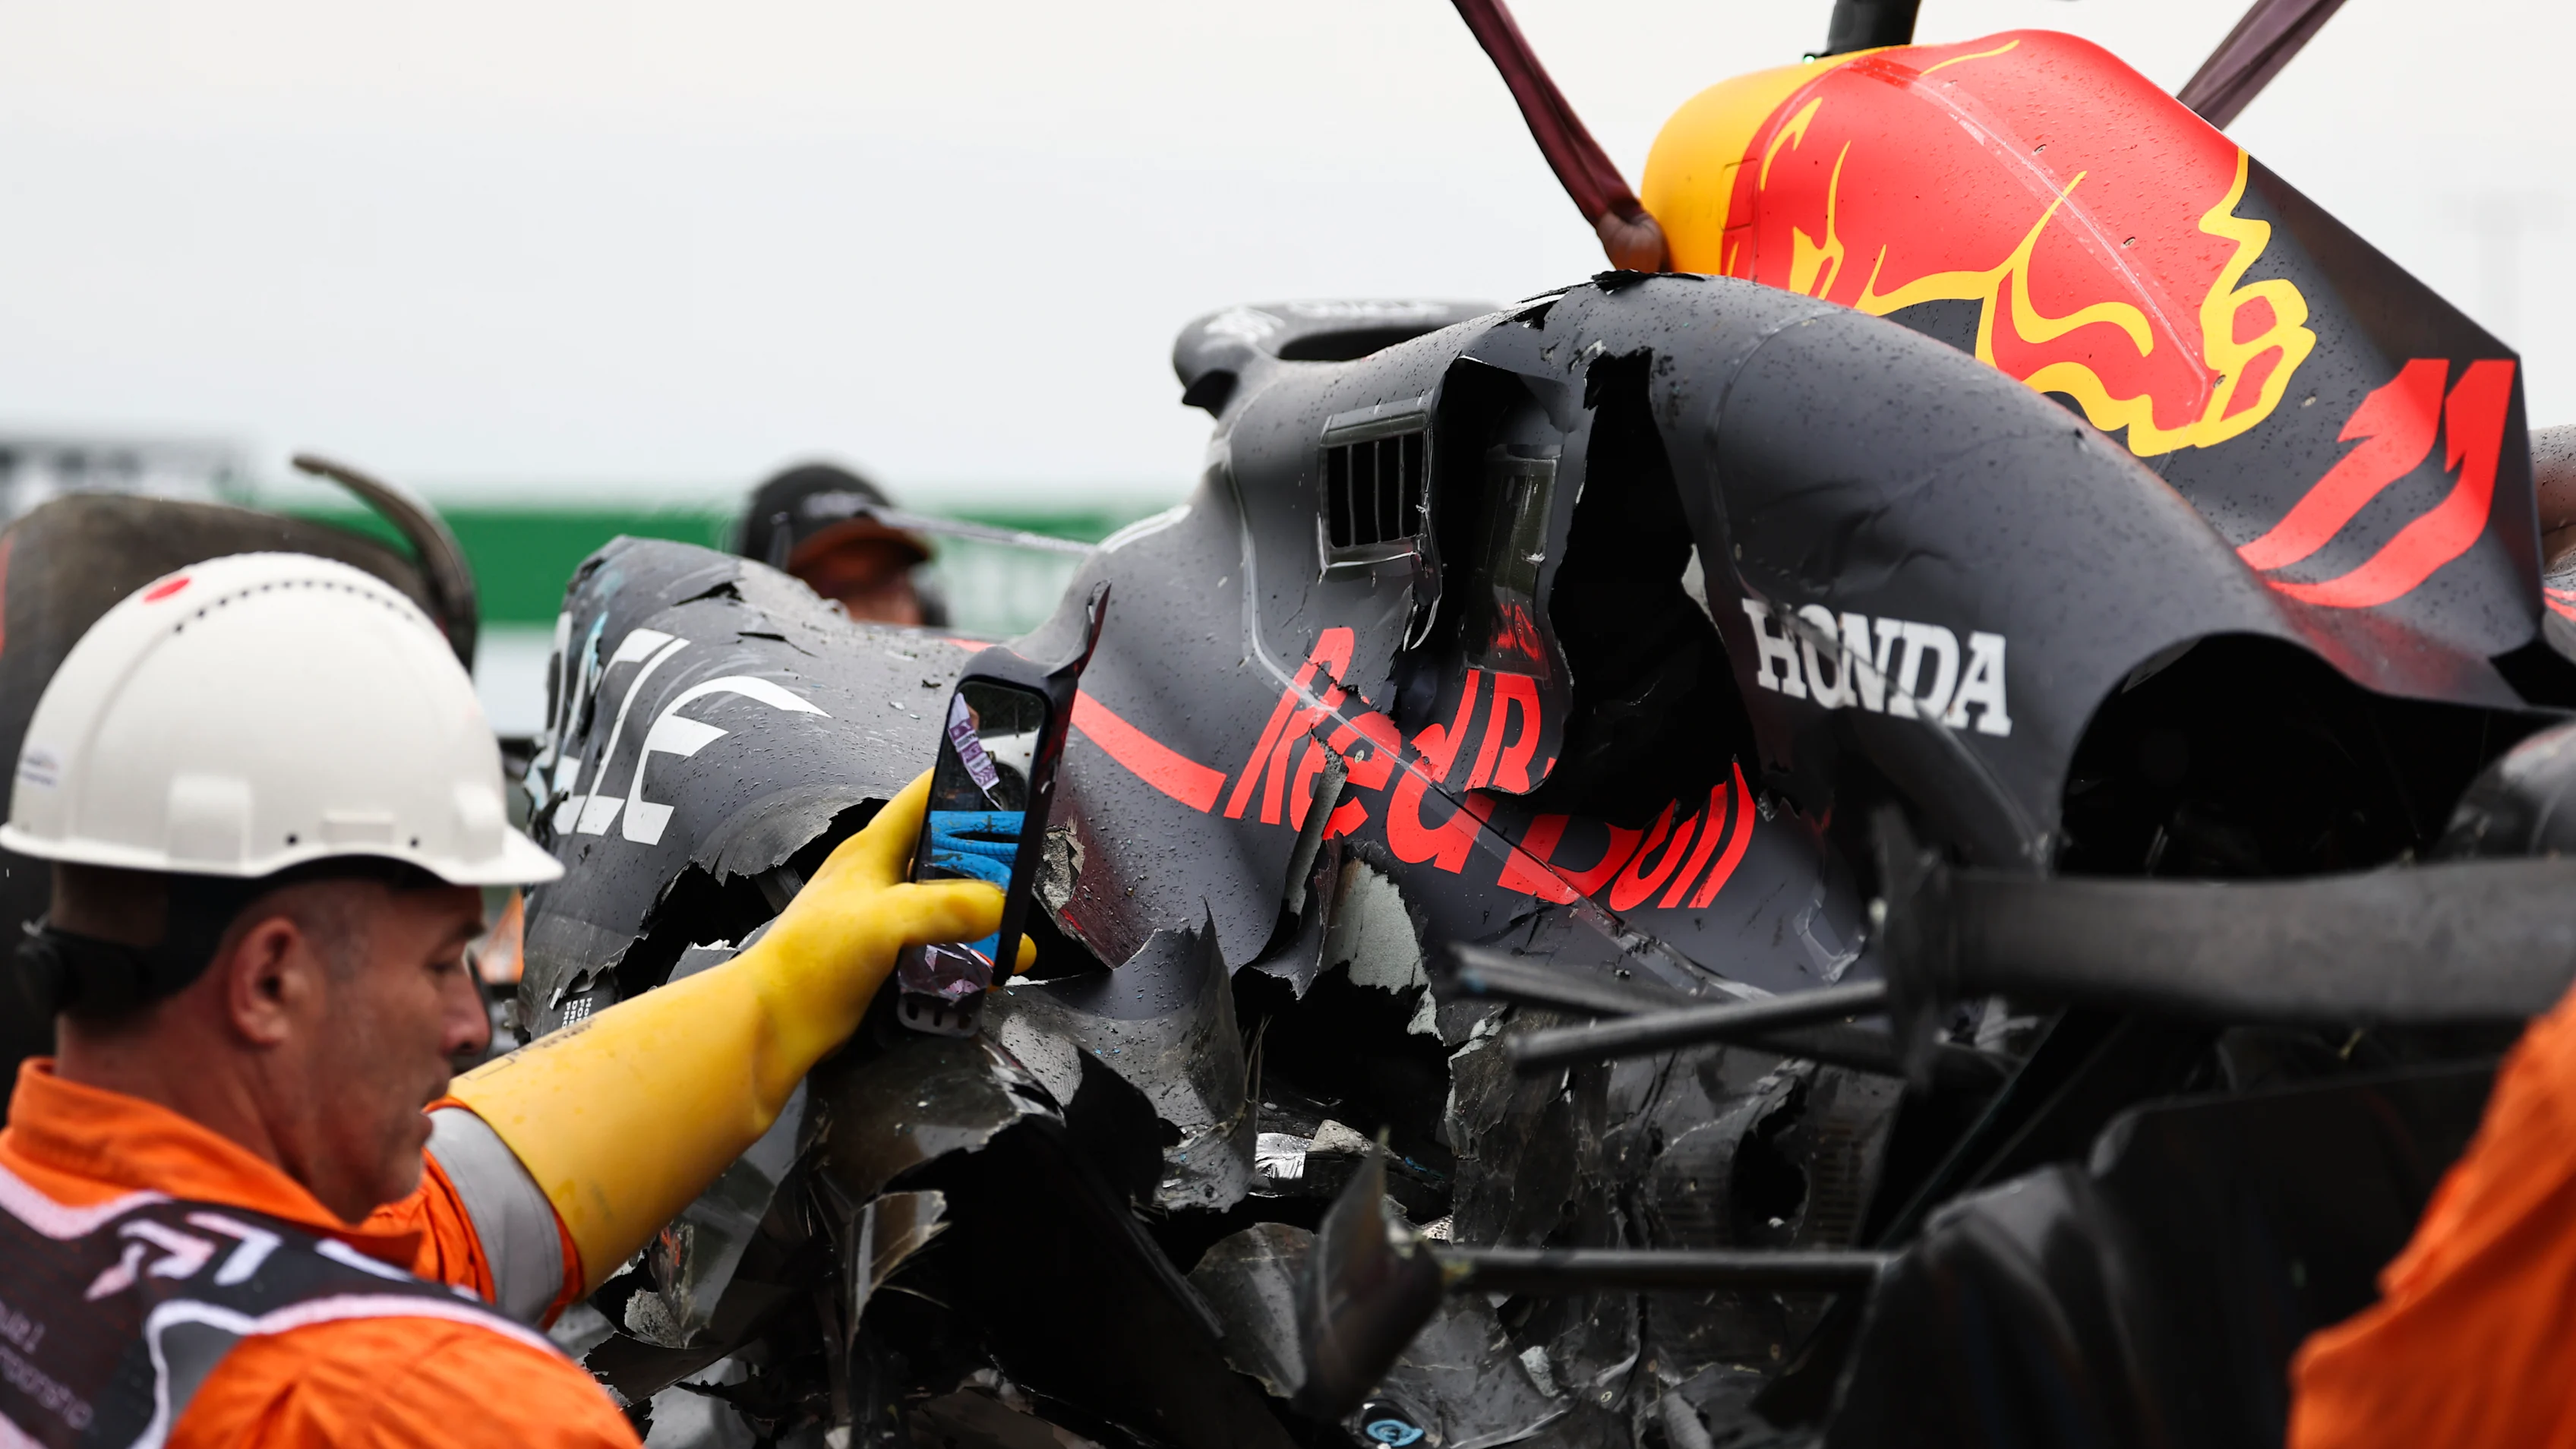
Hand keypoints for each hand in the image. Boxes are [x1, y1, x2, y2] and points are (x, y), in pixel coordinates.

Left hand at [761, 771, 1033, 1020]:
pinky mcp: (890, 961)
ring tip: (1012, 943)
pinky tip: (984, 976)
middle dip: (988, 871)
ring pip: (949, 910)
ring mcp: (886, 921)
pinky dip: (966, 961)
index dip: (964, 785)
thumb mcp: (884, 919)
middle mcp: (881, 881)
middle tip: (1022, 883)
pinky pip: (941, 952)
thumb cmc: (806, 961)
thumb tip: (998, 907)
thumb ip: (947, 908)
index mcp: (873, 851)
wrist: (776, 1024)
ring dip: (982, 926)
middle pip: (948, 859)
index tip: (1008, 788)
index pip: (924, 797)